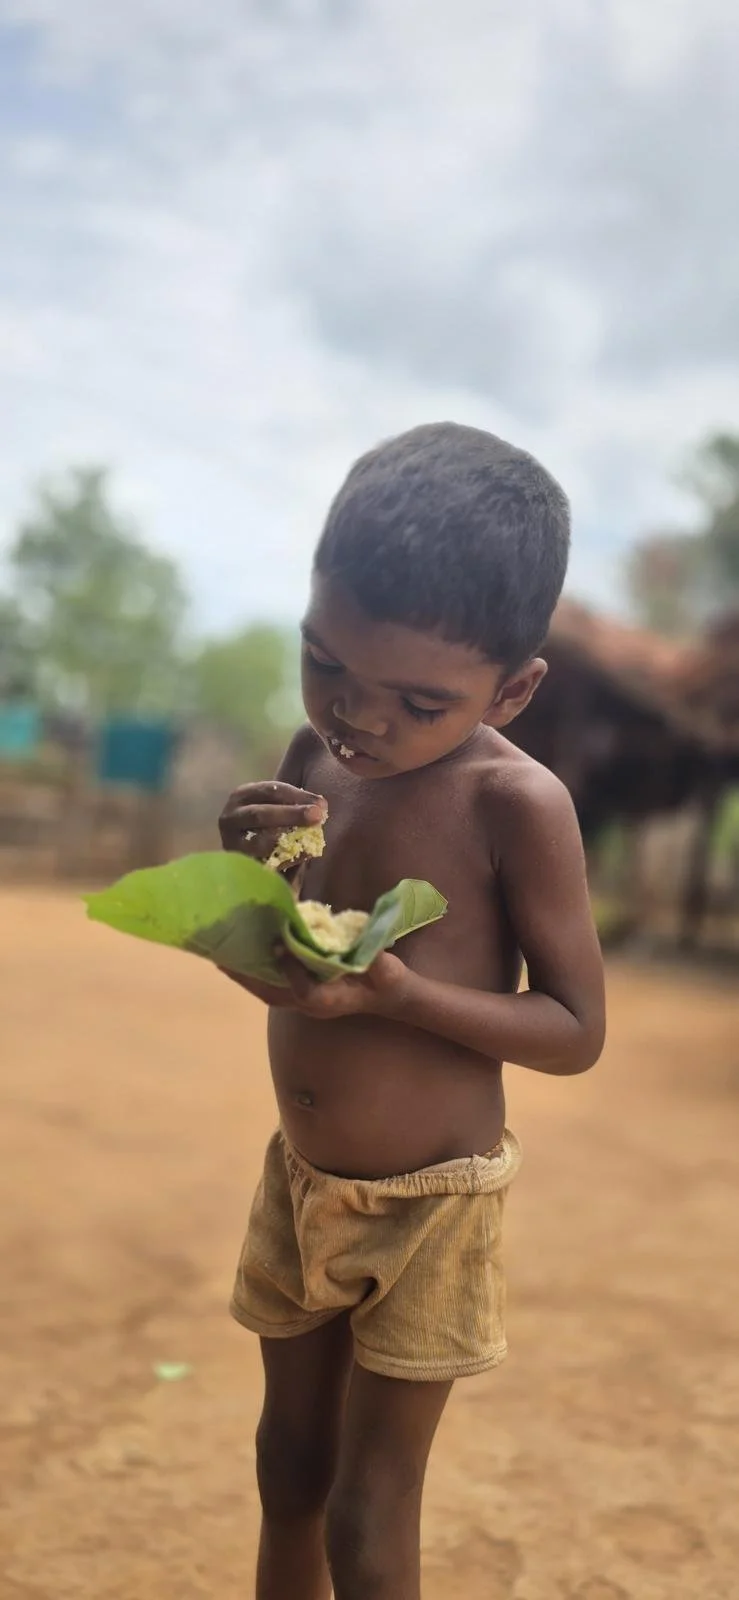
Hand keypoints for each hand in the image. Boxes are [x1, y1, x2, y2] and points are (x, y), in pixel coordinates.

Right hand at [218, 782, 326, 864]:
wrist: (250, 859)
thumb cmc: (268, 826)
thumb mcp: (276, 808)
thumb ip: (294, 805)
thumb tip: (321, 806)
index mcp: (242, 796)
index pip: (270, 790)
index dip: (297, 796)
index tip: (321, 804)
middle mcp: (230, 817)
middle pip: (260, 814)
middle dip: (291, 815)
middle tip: (317, 817)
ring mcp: (230, 843)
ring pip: (258, 842)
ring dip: (287, 840)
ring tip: (311, 841)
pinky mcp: (237, 865)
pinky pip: (262, 863)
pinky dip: (285, 860)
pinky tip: (304, 856)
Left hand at [219, 950, 409, 1019]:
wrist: (389, 996)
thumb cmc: (389, 982)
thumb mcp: (390, 973)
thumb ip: (380, 965)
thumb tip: (372, 954)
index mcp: (332, 1001)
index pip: (305, 992)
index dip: (291, 970)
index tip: (280, 945)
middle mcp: (312, 1005)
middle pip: (272, 994)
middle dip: (248, 977)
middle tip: (222, 957)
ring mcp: (304, 1002)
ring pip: (267, 991)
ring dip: (245, 975)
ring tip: (221, 956)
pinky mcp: (301, 994)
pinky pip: (271, 986)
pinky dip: (255, 973)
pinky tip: (241, 957)